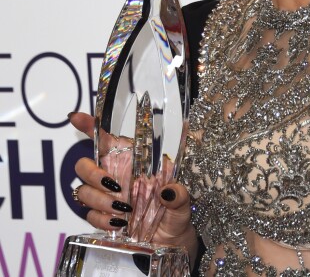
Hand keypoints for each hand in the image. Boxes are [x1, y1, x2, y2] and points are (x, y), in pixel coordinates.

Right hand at [69, 112, 196, 256]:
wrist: (171, 243)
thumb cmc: (175, 214)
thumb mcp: (182, 202)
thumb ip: (179, 194)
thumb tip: (168, 191)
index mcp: (132, 162)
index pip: (106, 140)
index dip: (89, 126)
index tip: (75, 117)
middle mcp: (114, 176)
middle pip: (84, 165)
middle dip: (93, 174)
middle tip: (114, 185)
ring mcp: (106, 197)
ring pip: (83, 191)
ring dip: (100, 200)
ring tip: (123, 209)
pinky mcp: (102, 218)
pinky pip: (89, 215)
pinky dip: (102, 219)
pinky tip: (119, 223)